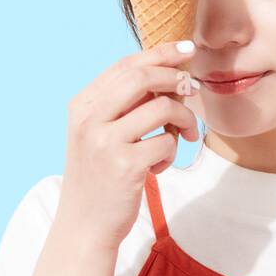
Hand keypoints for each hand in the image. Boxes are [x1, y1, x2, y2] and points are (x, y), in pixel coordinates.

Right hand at [55, 40, 200, 252]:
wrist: (84, 225)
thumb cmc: (99, 178)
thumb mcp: (98, 135)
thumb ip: (123, 106)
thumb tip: (169, 76)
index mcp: (81, 106)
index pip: (124, 66)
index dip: (159, 53)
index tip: (186, 50)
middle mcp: (89, 119)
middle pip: (143, 78)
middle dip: (176, 78)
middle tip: (193, 89)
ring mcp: (105, 142)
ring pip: (163, 108)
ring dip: (183, 119)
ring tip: (182, 136)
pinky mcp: (126, 165)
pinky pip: (167, 142)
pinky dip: (172, 152)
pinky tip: (159, 167)